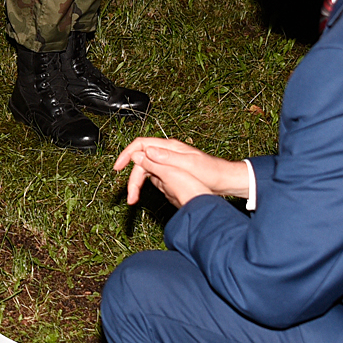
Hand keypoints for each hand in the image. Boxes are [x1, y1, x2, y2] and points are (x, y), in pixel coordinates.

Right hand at [113, 136, 249, 207]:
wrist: (225, 181)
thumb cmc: (211, 172)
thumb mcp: (186, 165)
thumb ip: (163, 159)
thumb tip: (142, 153)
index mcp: (169, 147)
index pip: (140, 145)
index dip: (126, 155)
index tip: (117, 168)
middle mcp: (167, 152)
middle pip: (141, 161)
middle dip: (132, 178)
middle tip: (130, 196)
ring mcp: (169, 162)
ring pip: (146, 170)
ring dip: (139, 183)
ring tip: (136, 198)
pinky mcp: (172, 172)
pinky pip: (154, 177)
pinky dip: (148, 186)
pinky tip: (151, 194)